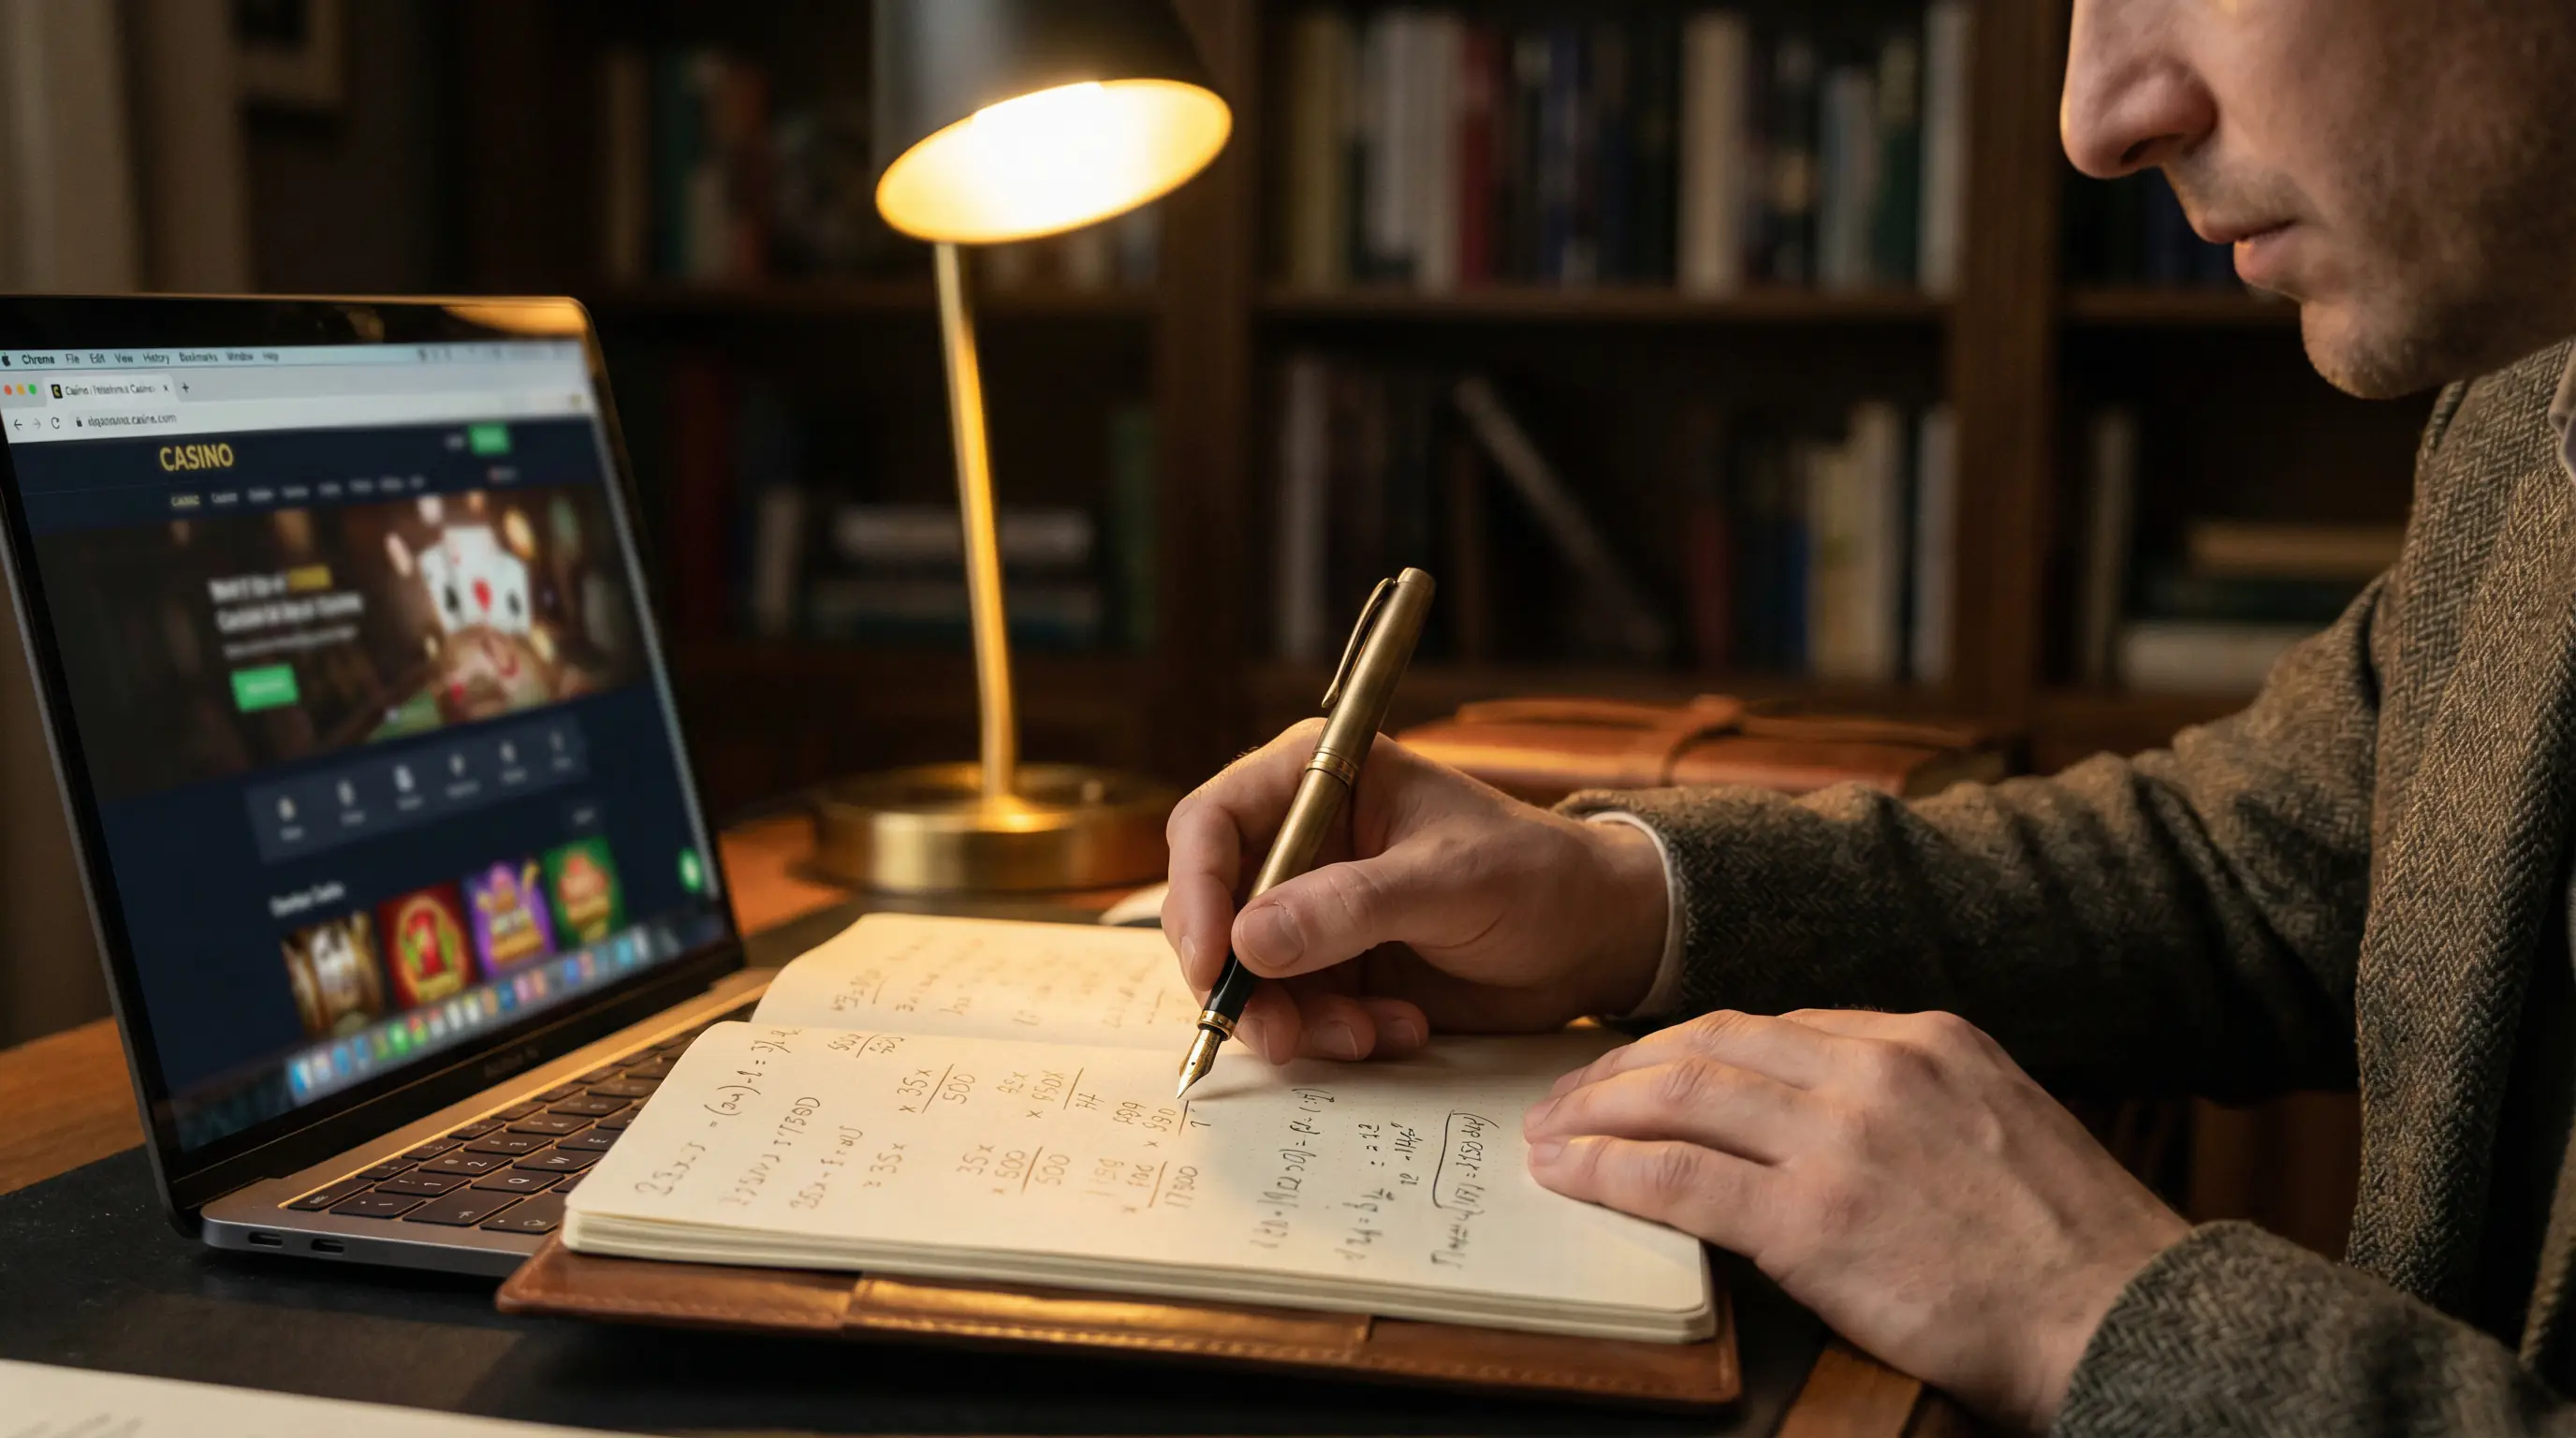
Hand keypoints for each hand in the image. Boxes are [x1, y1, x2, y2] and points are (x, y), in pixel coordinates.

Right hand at [1162, 720, 1668, 1062]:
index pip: (1210, 823)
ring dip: (1296, 1020)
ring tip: (1373, 1034)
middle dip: (1242, 981)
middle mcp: (1299, 841)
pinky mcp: (1331, 968)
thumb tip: (1247, 939)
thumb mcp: (1452, 882)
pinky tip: (1400, 1030)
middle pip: (1211, 911)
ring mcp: (1310, 909)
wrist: (1593, 938)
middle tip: (1285, 1035)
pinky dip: (1333, 1036)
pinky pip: (1293, 1012)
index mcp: (1317, 779)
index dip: (1193, 893)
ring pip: (1247, 976)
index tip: (1214, 963)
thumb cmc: (1537, 876)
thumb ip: (1351, 907)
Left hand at [1524, 1009, 2188, 1432]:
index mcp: (1926, 1039)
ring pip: (1679, 1098)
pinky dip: (1607, 1171)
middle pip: (1710, 1046)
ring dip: (1596, 1113)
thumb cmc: (2073, 1251)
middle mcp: (1878, 1069)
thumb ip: (1913, 1105)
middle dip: (1622, 1069)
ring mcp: (1842, 1140)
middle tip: (1565, 1093)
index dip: (1688, 1046)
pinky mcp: (1813, 1219)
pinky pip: (1676, 1178)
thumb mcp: (2001, 1126)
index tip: (1641, 1068)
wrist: (2124, 1318)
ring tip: (1550, 1131)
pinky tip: (1568, 1176)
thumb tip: (1820, 1117)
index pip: (1771, 1026)